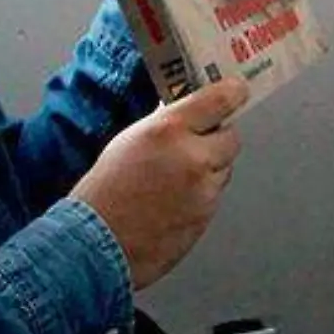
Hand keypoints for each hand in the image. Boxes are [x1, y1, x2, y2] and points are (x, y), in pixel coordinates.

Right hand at [70, 77, 249, 289]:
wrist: (97, 243)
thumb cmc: (104, 193)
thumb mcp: (130, 139)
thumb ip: (165, 124)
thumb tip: (186, 112)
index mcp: (170, 130)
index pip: (220, 100)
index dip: (232, 93)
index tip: (236, 90)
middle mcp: (193, 158)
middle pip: (231, 138)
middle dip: (216, 140)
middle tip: (195, 143)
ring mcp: (203, 192)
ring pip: (223, 171)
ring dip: (208, 170)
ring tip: (172, 181)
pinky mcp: (206, 219)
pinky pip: (213, 198)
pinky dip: (200, 197)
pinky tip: (172, 202)